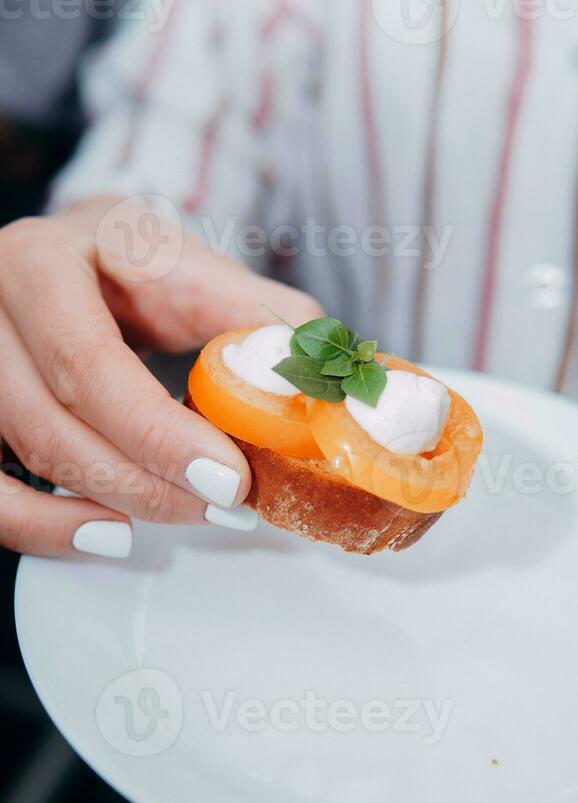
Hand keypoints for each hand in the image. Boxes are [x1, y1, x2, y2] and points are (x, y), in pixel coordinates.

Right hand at [0, 195, 322, 557]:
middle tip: (226, 505)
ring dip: (113, 501)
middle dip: (147, 480)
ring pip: (28, 457)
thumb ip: (254, 313)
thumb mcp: (191, 265)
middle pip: (53, 421)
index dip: (158, 433)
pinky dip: (42, 528)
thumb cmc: (132, 265)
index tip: (229, 480)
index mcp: (42, 262)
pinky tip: (107, 534)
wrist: (73, 258)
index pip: (89, 362)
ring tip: (192, 513)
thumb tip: (313, 379)